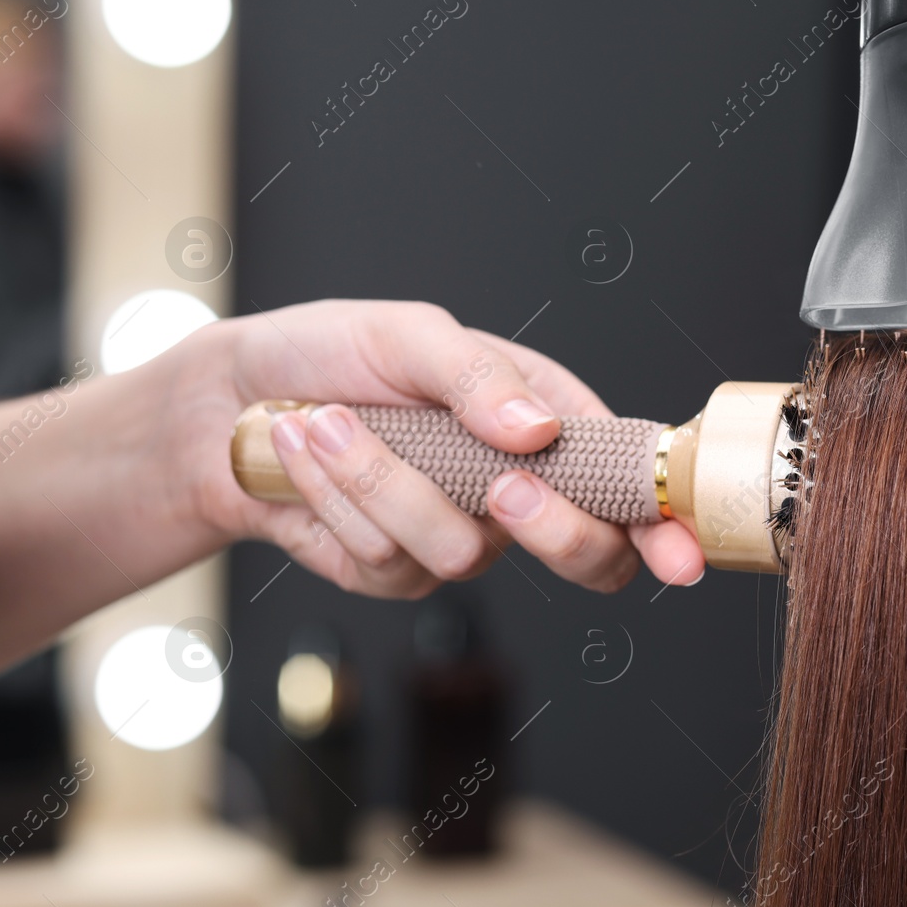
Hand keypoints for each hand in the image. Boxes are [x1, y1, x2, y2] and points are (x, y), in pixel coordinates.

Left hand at [179, 300, 703, 596]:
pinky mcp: (397, 572)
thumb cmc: (329, 353)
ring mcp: (461, 535)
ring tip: (326, 420)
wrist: (226, 405)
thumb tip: (539, 431)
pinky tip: (308, 453)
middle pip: (587, 555)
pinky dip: (339, 498)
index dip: (667, 524)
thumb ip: (478, 376)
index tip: (679, 554)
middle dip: (552, 529)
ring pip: (465, 552)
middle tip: (505, 487)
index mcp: (549, 423)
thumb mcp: (408, 335)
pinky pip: (391, 561)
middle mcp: (517, 488)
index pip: (633, 483)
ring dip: (384, 482)